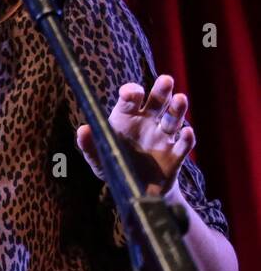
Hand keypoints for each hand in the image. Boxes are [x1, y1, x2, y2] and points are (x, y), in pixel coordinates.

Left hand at [76, 74, 194, 198]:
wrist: (133, 190)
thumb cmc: (113, 165)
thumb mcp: (96, 158)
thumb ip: (88, 144)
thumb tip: (83, 129)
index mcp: (126, 118)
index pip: (130, 100)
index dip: (131, 93)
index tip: (130, 93)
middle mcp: (147, 123)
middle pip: (157, 102)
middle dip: (161, 91)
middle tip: (166, 80)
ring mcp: (162, 138)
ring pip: (173, 119)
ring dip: (177, 109)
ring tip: (181, 99)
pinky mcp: (175, 156)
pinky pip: (183, 145)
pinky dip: (187, 139)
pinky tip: (187, 133)